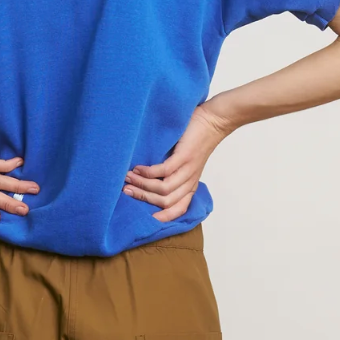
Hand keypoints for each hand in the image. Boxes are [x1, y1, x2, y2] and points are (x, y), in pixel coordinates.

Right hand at [123, 101, 231, 220]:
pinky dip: (148, 173)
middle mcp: (189, 182)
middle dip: (143, 198)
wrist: (214, 121)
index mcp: (190, 186)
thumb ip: (172, 173)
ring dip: (142, 186)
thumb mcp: (186, 163)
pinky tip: (138, 168)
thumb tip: (146, 180)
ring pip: (163, 189)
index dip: (163, 217)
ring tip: (128, 178)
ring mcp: (188, 170)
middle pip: (165, 202)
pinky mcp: (184, 158)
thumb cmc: (196, 140)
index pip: (178, 209)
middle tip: (125, 191)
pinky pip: (163, 172)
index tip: (143, 218)